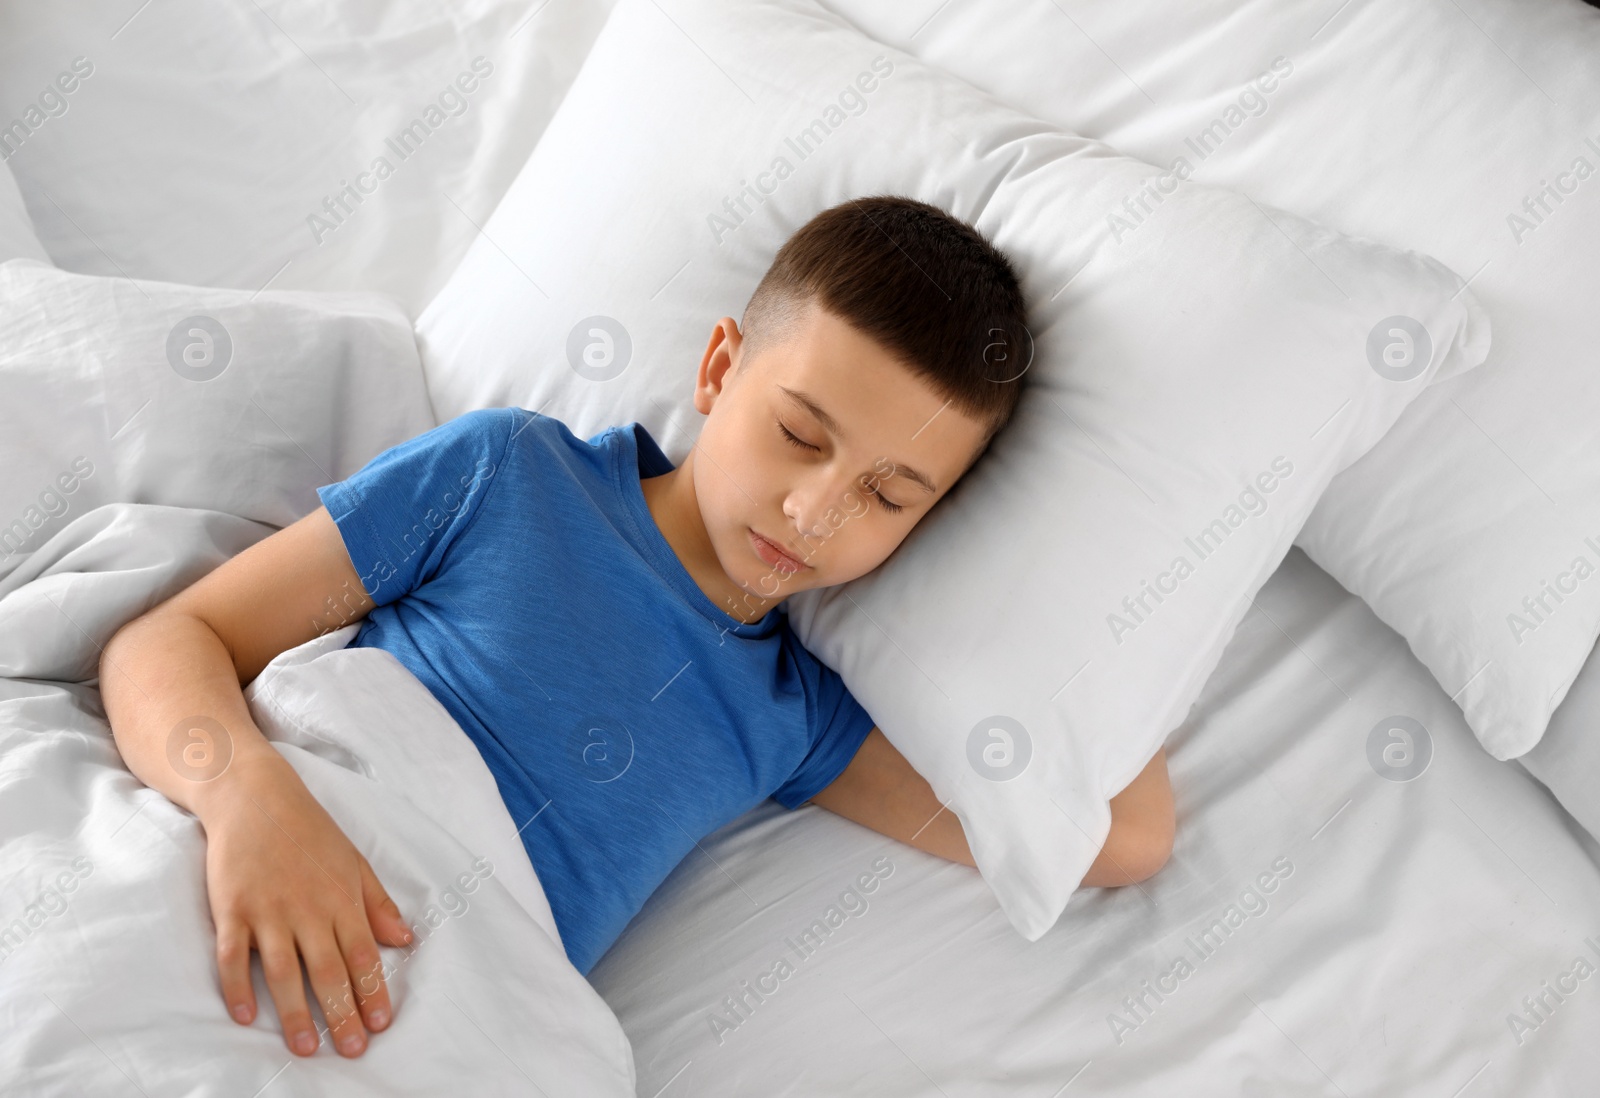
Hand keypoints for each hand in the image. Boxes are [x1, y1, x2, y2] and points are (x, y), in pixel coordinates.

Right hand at [198, 751, 412, 1057]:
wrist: (255, 798)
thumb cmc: (309, 831)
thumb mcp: (354, 863)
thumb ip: (377, 904)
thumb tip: (405, 939)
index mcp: (342, 898)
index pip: (364, 955)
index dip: (373, 992)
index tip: (381, 1024)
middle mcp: (308, 909)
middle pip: (329, 971)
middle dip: (343, 1014)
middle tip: (352, 1050)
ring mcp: (268, 911)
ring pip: (284, 972)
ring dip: (296, 1013)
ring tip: (307, 1048)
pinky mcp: (232, 910)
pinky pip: (234, 957)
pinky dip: (238, 988)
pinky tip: (247, 1017)